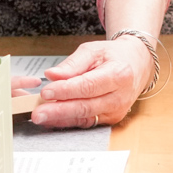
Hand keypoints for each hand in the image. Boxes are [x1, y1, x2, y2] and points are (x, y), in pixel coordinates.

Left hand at [28, 36, 152, 128]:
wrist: (135, 66)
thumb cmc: (113, 56)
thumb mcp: (93, 50)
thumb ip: (72, 64)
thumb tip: (52, 75)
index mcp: (118, 75)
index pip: (88, 86)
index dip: (66, 90)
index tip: (46, 92)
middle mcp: (120, 96)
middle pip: (86, 106)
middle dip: (59, 111)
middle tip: (38, 113)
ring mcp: (116, 111)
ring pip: (85, 118)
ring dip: (61, 118)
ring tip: (41, 117)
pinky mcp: (111, 119)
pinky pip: (86, 122)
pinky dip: (68, 121)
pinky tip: (52, 119)